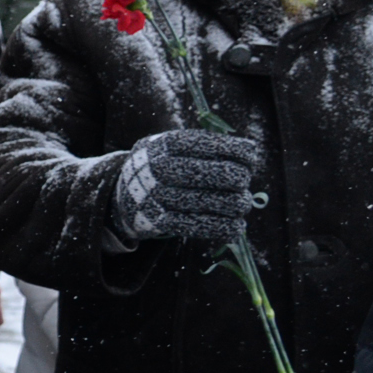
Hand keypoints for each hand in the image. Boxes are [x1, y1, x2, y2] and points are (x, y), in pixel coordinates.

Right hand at [109, 129, 261, 245]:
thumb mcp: (173, 145)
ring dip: (238, 204)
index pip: (216, 146)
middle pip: (224, 175)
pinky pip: (204, 226)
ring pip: (219, 202)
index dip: (240, 153)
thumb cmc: (162, 165)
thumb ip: (206, 145)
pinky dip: (227, 228)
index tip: (248, 159)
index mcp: (168, 144)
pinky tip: (237, 226)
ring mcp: (161, 196)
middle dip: (240, 180)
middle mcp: (162, 168)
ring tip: (240, 204)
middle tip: (241, 183)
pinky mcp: (161, 221)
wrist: (123, 193)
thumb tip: (249, 154)